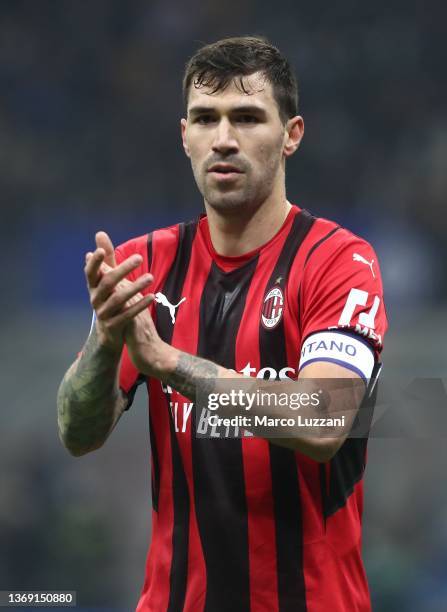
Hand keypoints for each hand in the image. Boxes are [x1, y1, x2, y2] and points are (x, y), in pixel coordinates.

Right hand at [84, 231, 153, 352]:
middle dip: (123, 269)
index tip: (98, 250)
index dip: (94, 263)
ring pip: (119, 298)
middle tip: (139, 257)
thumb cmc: (109, 301)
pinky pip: (127, 315)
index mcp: (93, 287)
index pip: (90, 273)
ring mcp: (104, 313)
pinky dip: (140, 305)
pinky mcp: (114, 326)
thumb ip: (107, 258)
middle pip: (108, 282)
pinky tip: (152, 297)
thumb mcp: (107, 280)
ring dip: (135, 286)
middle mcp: (95, 299)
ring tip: (151, 277)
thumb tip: (100, 233)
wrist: (109, 334)